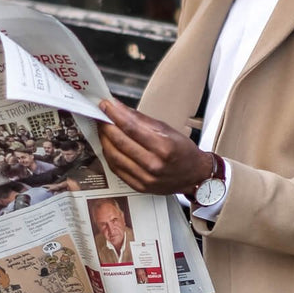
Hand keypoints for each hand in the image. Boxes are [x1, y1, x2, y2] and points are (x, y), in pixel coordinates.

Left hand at [97, 98, 215, 194]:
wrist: (194, 176)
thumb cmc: (183, 151)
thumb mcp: (167, 130)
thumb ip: (142, 121)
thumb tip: (121, 109)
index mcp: (164, 147)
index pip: (132, 128)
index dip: (115, 115)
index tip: (105, 105)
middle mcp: (154, 165)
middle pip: (121, 142)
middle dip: (106, 126)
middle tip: (99, 115)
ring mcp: (145, 178)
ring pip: (115, 157)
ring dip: (104, 140)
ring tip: (102, 129)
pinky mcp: (139, 186)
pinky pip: (117, 169)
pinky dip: (109, 155)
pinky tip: (107, 145)